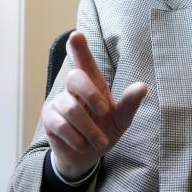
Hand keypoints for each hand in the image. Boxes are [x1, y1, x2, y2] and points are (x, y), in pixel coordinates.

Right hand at [41, 31, 146, 178]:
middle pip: (75, 77)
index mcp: (92, 84)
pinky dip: (77, 138)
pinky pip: (61, 125)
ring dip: (89, 128)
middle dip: (91, 95)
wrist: (86, 157)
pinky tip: (83, 144)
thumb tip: (142, 86)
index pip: (84, 62)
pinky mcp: (49, 119)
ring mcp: (58, 103)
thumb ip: (129, 104)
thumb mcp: (121, 120)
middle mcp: (72, 89)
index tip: (76, 35)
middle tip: (104, 112)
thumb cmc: (104, 132)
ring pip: (71, 108)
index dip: (80, 48)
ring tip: (99, 141)